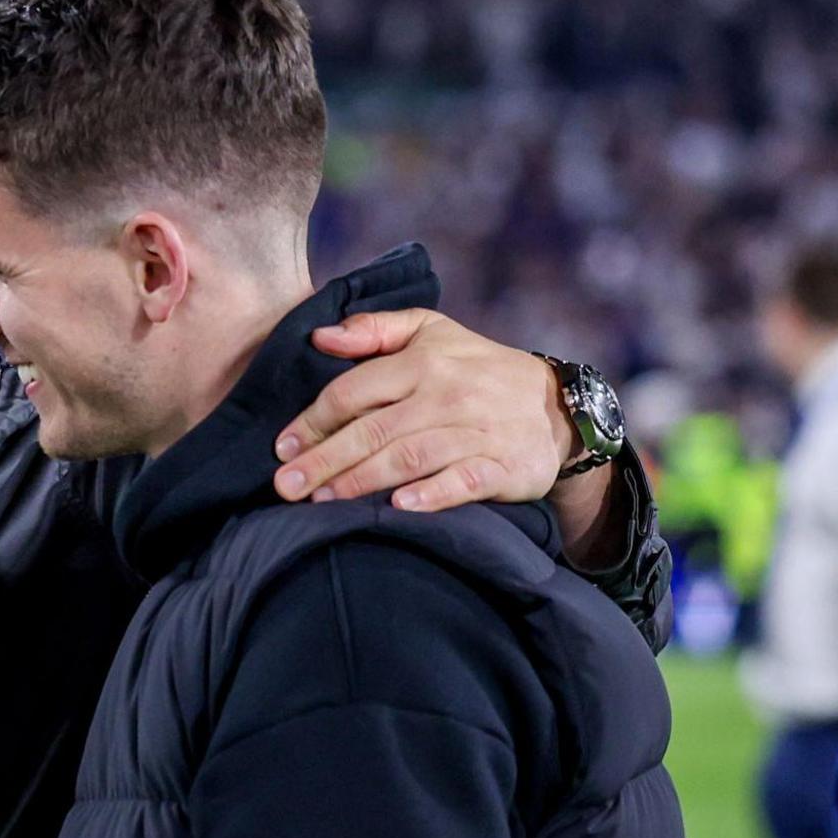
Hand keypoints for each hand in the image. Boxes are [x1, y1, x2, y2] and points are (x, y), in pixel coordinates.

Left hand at [272, 309, 576, 510]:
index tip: (281, 449)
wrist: (557, 406)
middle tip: (286, 487)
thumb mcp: (431, 332)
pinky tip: (398, 509)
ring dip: (362, 481)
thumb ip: (374, 329)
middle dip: (324, 460)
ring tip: (322, 502)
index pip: (353, 392)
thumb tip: (319, 337)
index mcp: (422, 361)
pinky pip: (463, 482)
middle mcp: (446, 395)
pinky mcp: (503, 467)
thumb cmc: (476, 368)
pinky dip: (431, 496)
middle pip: (372, 431)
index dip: (313, 421)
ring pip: (408, 457)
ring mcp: (476, 432)